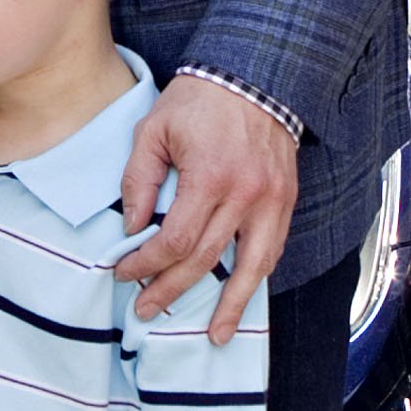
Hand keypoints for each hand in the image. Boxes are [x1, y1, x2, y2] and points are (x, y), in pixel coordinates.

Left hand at [116, 74, 295, 341]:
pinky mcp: (285, 199)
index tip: (124, 274)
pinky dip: (257, 276)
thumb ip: (139, 180)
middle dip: (172, 290)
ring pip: (251, 266)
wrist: (255, 74)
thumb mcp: (154, 129)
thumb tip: (132, 228)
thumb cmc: (198, 100)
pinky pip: (273, 248)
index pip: (174, 241)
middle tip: (147, 311)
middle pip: (205, 260)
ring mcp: (271, 200)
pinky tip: (244, 296)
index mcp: (209, 178)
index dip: (146, 265)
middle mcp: (244, 195)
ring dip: (232, 305)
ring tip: (215, 335)